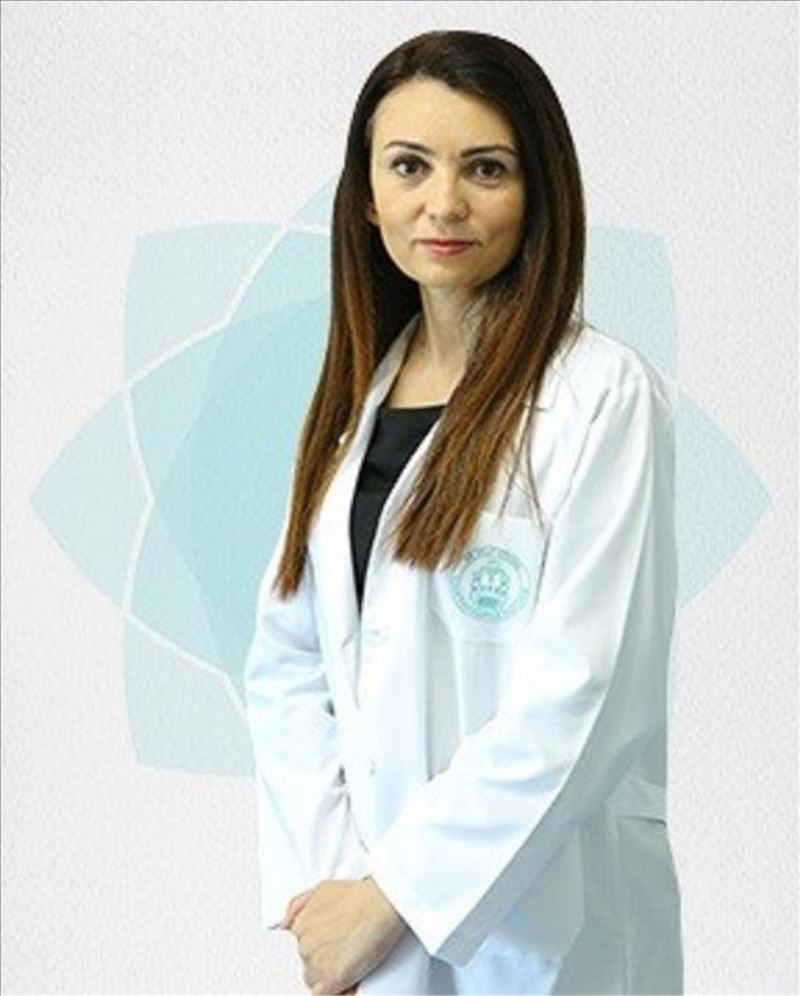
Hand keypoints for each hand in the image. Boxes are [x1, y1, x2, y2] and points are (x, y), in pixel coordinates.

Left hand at [280, 877, 405, 994]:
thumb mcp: (321, 889)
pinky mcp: (332, 979)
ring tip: (349, 961)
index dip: (319, 946)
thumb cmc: (357, 894)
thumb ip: (298, 906)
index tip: (331, 944)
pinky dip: (335, 991)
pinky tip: (345, 982)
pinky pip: (322, 995)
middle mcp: (303, 945)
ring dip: (328, 974)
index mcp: (299, 926)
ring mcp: (316, 963)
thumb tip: (283, 924)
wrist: (380, 903)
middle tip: (345, 949)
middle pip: (307, 962)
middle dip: (324, 959)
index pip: (300, 945)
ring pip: (314, 979)